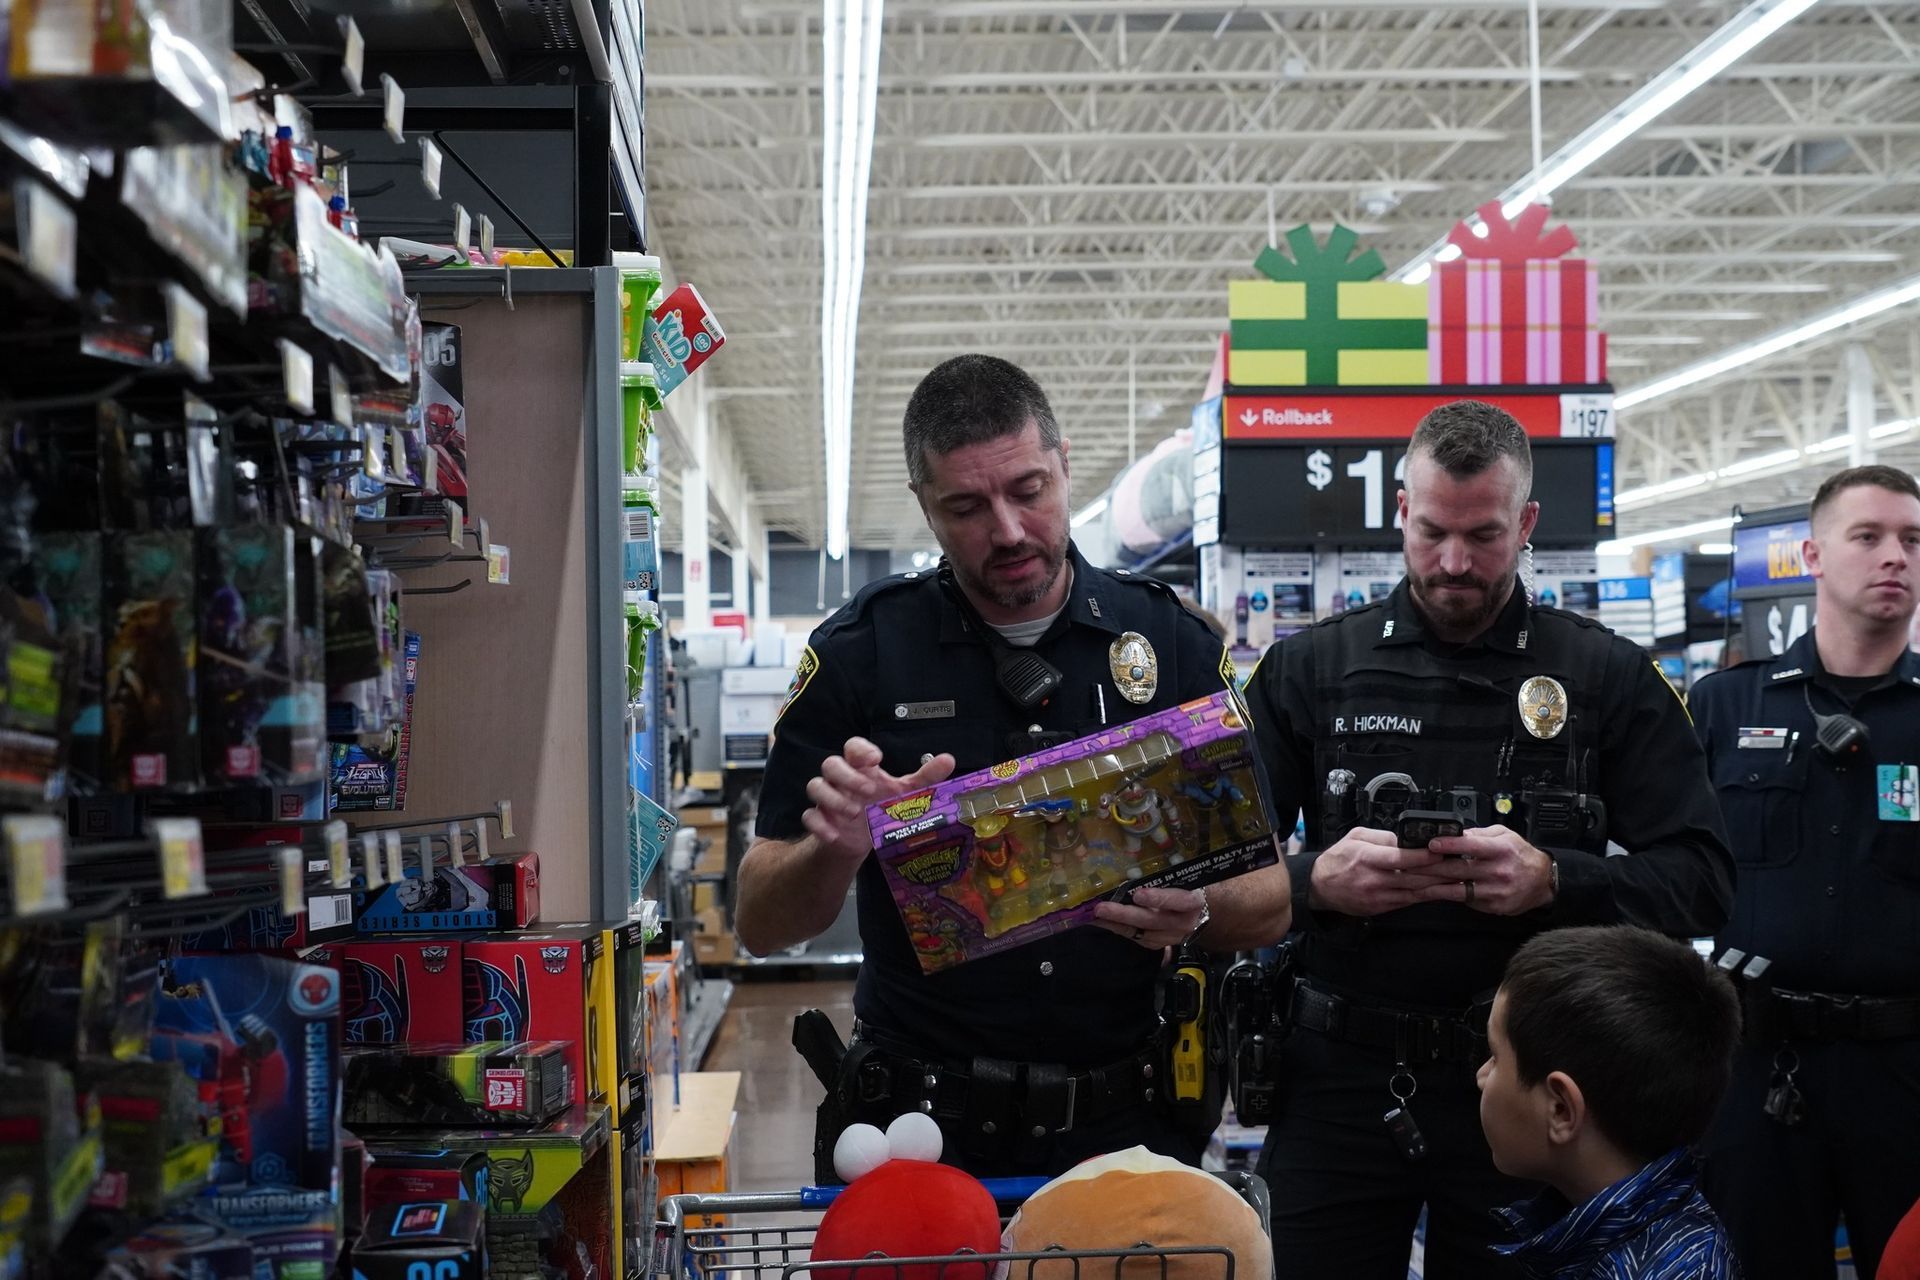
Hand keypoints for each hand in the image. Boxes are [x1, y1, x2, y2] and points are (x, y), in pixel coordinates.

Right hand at [801, 737, 954, 867]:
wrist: (864, 840)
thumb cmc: (883, 808)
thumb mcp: (906, 793)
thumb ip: (925, 777)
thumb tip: (948, 759)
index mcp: (862, 769)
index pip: (852, 747)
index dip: (860, 749)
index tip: (876, 759)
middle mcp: (842, 780)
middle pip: (830, 764)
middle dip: (846, 775)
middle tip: (868, 790)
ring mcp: (828, 800)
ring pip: (815, 786)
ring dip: (832, 798)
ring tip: (853, 813)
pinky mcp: (821, 820)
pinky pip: (809, 817)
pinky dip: (819, 825)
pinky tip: (835, 835)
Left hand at [1091, 887, 1207, 950]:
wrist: (1203, 915)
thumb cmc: (1190, 888)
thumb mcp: (1187, 880)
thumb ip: (1168, 877)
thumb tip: (1136, 866)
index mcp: (1192, 902)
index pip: (1176, 900)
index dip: (1158, 898)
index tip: (1138, 894)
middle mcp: (1182, 923)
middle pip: (1151, 920)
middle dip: (1124, 914)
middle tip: (1102, 908)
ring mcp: (1170, 937)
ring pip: (1140, 933)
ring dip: (1114, 924)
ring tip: (1093, 915)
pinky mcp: (1158, 944)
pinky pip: (1136, 938)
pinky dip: (1118, 929)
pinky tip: (1102, 921)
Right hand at [1307, 827, 1458, 916]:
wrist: (1320, 888)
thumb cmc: (1337, 860)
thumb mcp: (1355, 838)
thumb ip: (1382, 837)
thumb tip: (1407, 838)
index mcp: (1366, 858)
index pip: (1400, 858)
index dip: (1423, 856)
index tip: (1443, 850)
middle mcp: (1374, 879)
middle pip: (1414, 876)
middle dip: (1441, 872)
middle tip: (1462, 865)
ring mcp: (1379, 896)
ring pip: (1416, 892)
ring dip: (1441, 887)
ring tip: (1461, 880)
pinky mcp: (1383, 907)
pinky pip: (1410, 901)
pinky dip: (1428, 896)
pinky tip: (1444, 891)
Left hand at [1422, 825, 1555, 914]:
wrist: (1544, 882)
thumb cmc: (1521, 855)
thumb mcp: (1504, 835)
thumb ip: (1479, 834)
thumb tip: (1454, 833)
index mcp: (1501, 850)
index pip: (1471, 846)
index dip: (1449, 845)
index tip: (1430, 844)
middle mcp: (1498, 871)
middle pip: (1458, 870)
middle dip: (1430, 868)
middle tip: (1408, 865)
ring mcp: (1495, 891)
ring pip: (1457, 890)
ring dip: (1432, 887)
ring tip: (1413, 883)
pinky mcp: (1493, 906)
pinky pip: (1466, 901)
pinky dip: (1448, 896)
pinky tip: (1432, 893)